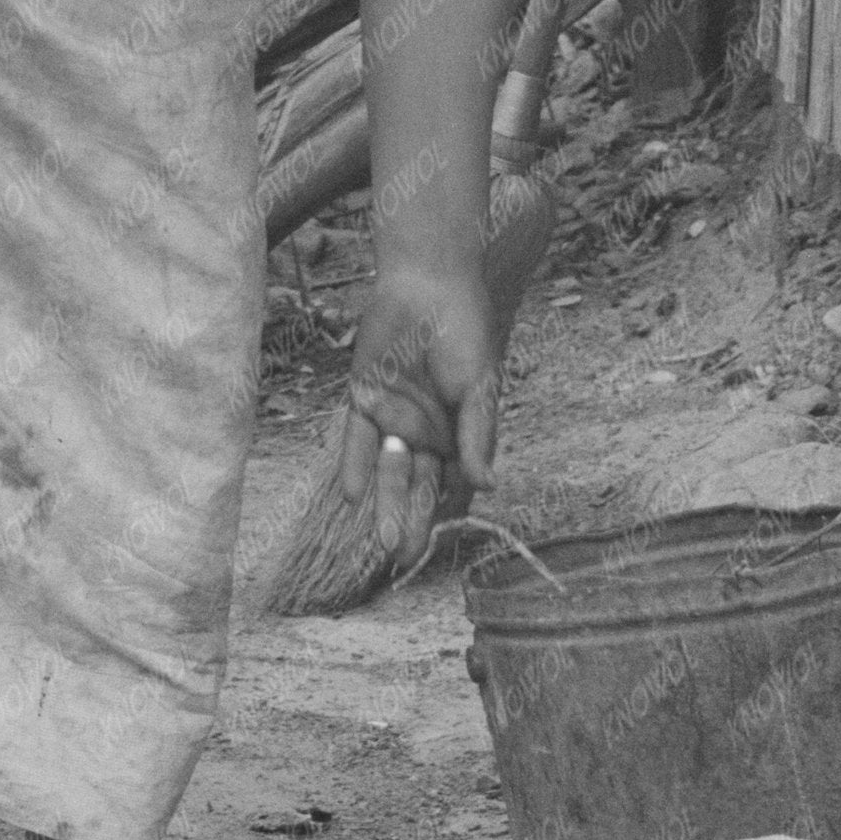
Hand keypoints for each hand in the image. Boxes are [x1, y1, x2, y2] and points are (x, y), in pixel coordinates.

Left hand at [337, 248, 500, 578]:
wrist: (428, 283)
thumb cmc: (465, 331)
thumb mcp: (478, 386)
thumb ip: (478, 435)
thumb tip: (487, 485)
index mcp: (460, 434)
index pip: (453, 486)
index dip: (446, 517)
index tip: (437, 550)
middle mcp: (426, 433)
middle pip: (418, 485)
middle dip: (411, 520)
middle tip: (402, 556)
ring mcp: (393, 417)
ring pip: (387, 469)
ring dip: (385, 502)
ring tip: (382, 538)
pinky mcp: (364, 397)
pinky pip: (357, 439)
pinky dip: (355, 465)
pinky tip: (353, 496)